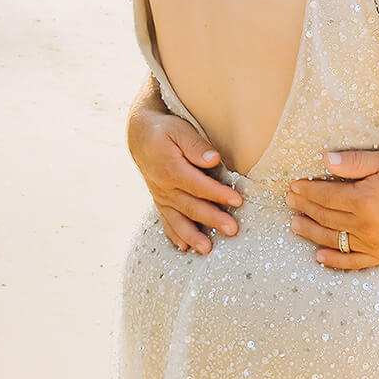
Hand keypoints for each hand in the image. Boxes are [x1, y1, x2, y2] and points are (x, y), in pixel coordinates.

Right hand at [127, 103, 241, 253]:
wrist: (140, 137)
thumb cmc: (165, 131)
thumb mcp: (179, 130)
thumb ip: (195, 145)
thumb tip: (213, 159)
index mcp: (171, 169)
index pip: (198, 185)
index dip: (218, 194)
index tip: (237, 200)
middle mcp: (165, 187)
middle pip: (191, 206)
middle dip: (212, 219)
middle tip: (232, 230)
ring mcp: (162, 197)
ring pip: (178, 219)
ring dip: (193, 236)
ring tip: (207, 249)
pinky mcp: (161, 202)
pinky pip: (166, 221)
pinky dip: (175, 235)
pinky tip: (184, 247)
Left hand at [286, 150, 378, 270]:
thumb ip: (354, 162)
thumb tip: (324, 160)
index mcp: (364, 200)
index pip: (326, 196)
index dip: (307, 191)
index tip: (294, 186)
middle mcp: (366, 225)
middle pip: (326, 217)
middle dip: (305, 208)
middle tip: (290, 202)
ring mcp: (374, 243)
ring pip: (334, 239)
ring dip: (311, 232)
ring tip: (295, 225)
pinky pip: (353, 261)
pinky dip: (335, 260)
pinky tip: (319, 257)